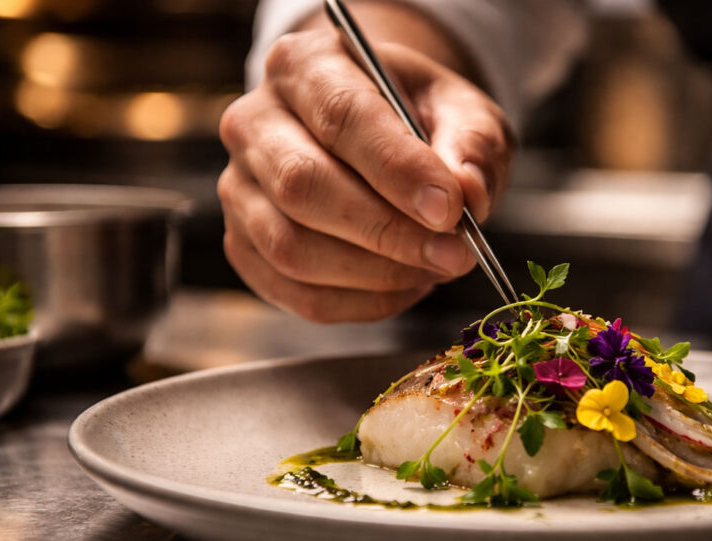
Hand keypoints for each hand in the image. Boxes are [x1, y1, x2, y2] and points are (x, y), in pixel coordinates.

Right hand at [218, 16, 512, 321]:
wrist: (384, 136)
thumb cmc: (421, 119)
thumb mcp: (463, 111)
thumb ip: (472, 144)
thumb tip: (467, 193)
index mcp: (304, 65)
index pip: (341, 116)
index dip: (397, 169)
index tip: (450, 209)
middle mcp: (254, 122)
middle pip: (302, 186)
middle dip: (387, 230)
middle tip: (455, 253)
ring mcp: (239, 188)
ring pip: (291, 248)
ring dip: (376, 274)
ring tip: (436, 268)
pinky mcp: (245, 245)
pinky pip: (295, 293)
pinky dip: (361, 303)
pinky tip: (407, 286)